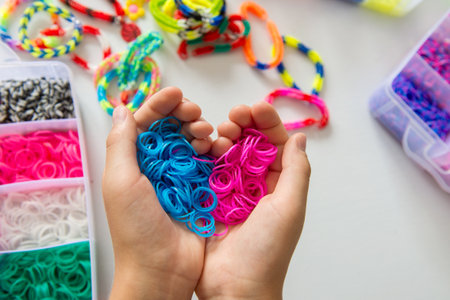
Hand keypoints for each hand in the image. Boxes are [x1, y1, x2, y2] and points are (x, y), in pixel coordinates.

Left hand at [102, 87, 212, 299]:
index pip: (145, 123)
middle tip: (194, 112)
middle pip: (170, 128)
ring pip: (190, 141)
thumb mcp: (121, 182)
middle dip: (182, 114)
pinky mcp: (200, 188)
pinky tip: (214, 146)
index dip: (159, 105)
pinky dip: (211, 149)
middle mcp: (156, 166)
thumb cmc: (136, 228)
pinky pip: (207, 161)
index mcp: (134, 162)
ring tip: (205, 132)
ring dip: (198, 130)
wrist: (162, 269)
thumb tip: (123, 109)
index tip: (175, 93)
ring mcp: (179, 177)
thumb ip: (121, 144)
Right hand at [196, 102, 310, 299]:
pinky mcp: (210, 198)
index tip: (254, 108)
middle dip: (244, 125)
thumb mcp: (289, 207)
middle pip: (251, 144)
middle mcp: (257, 185)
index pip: (276, 145)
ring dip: (225, 137)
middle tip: (233, 116)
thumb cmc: (267, 250)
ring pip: (229, 153)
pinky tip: (205, 147)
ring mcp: (231, 191)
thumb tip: (299, 137)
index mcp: (280, 185)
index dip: (267, 123)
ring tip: (220, 133)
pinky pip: (209, 169)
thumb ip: (297, 171)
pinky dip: (207, 154)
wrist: (234, 287)